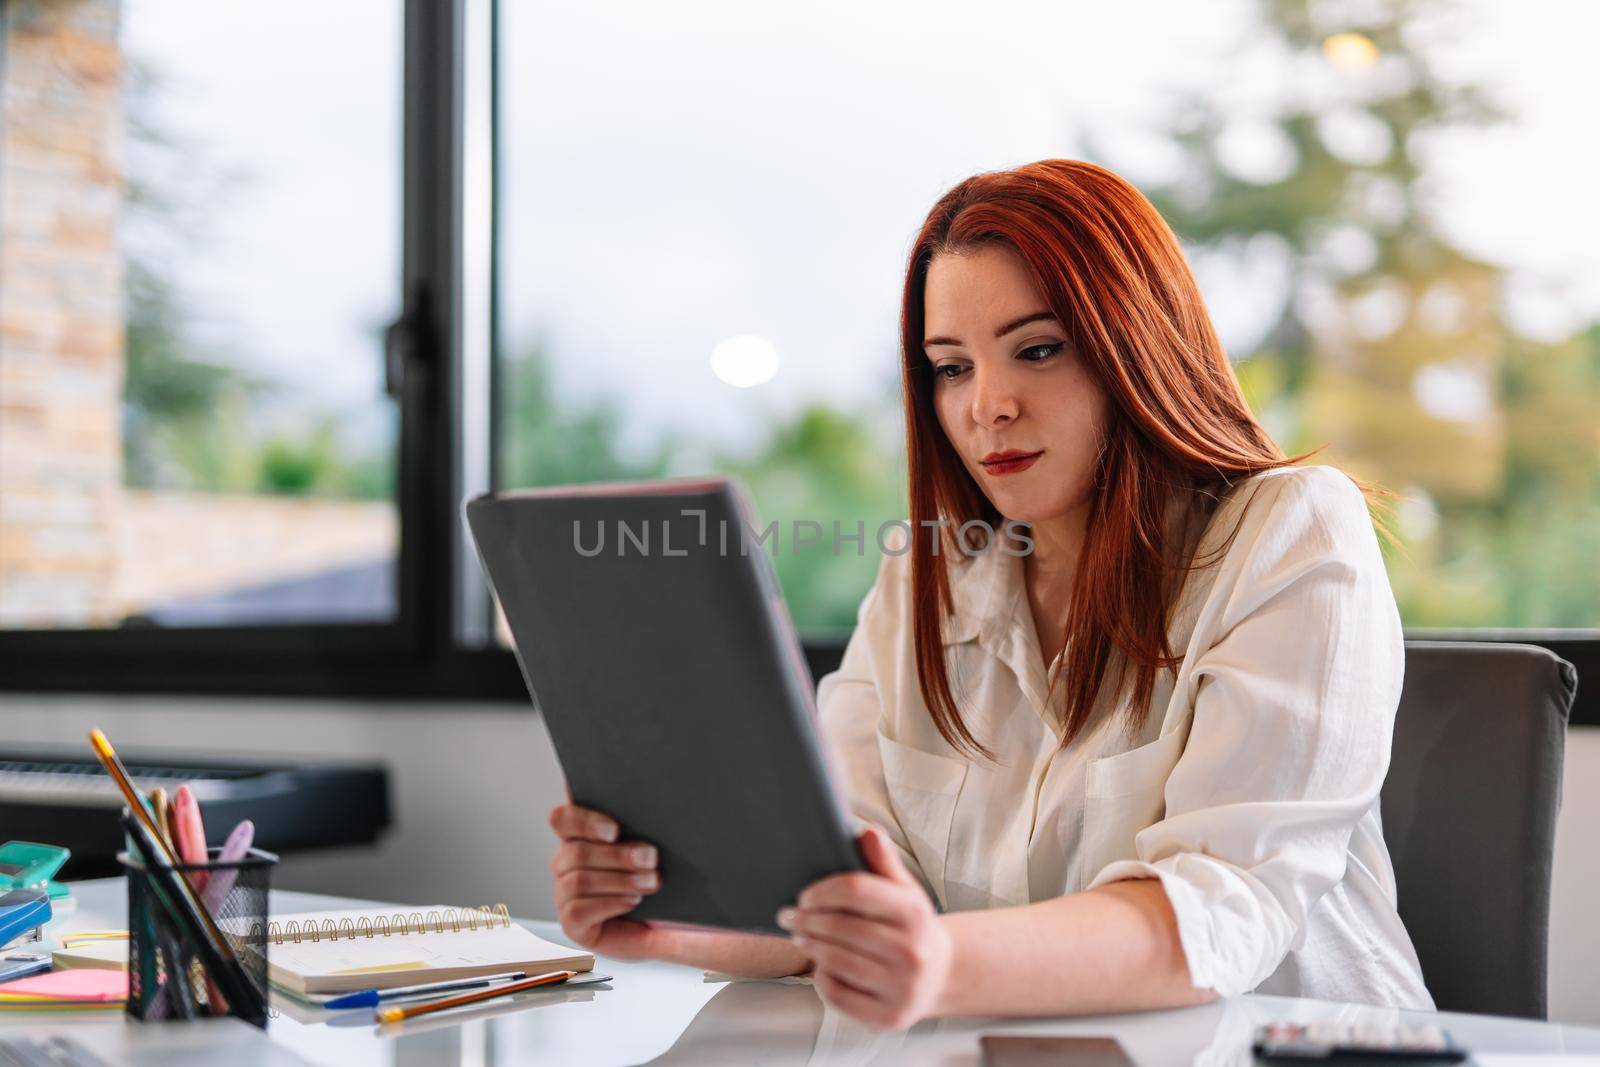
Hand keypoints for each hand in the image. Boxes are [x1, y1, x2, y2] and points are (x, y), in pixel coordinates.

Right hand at [549, 802, 673, 960]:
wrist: (666, 924)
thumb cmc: (657, 880)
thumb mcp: (651, 853)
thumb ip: (642, 831)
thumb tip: (652, 812)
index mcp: (580, 836)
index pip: (562, 819)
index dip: (584, 821)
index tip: (615, 830)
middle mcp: (567, 864)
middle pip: (576, 852)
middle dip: (617, 855)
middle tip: (650, 858)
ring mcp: (565, 894)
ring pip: (579, 880)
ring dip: (620, 880)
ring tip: (651, 882)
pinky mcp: (572, 923)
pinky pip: (578, 910)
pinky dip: (610, 903)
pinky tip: (633, 901)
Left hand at [777, 827, 952, 1030]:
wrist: (940, 975)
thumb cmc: (911, 927)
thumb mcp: (905, 891)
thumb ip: (884, 862)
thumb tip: (867, 832)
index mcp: (916, 913)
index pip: (856, 890)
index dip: (822, 890)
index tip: (804, 895)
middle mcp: (912, 952)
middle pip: (840, 927)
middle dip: (807, 919)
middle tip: (789, 916)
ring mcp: (901, 988)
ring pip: (834, 960)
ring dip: (810, 945)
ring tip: (800, 937)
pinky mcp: (887, 1017)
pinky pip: (837, 993)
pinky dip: (821, 977)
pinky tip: (821, 966)